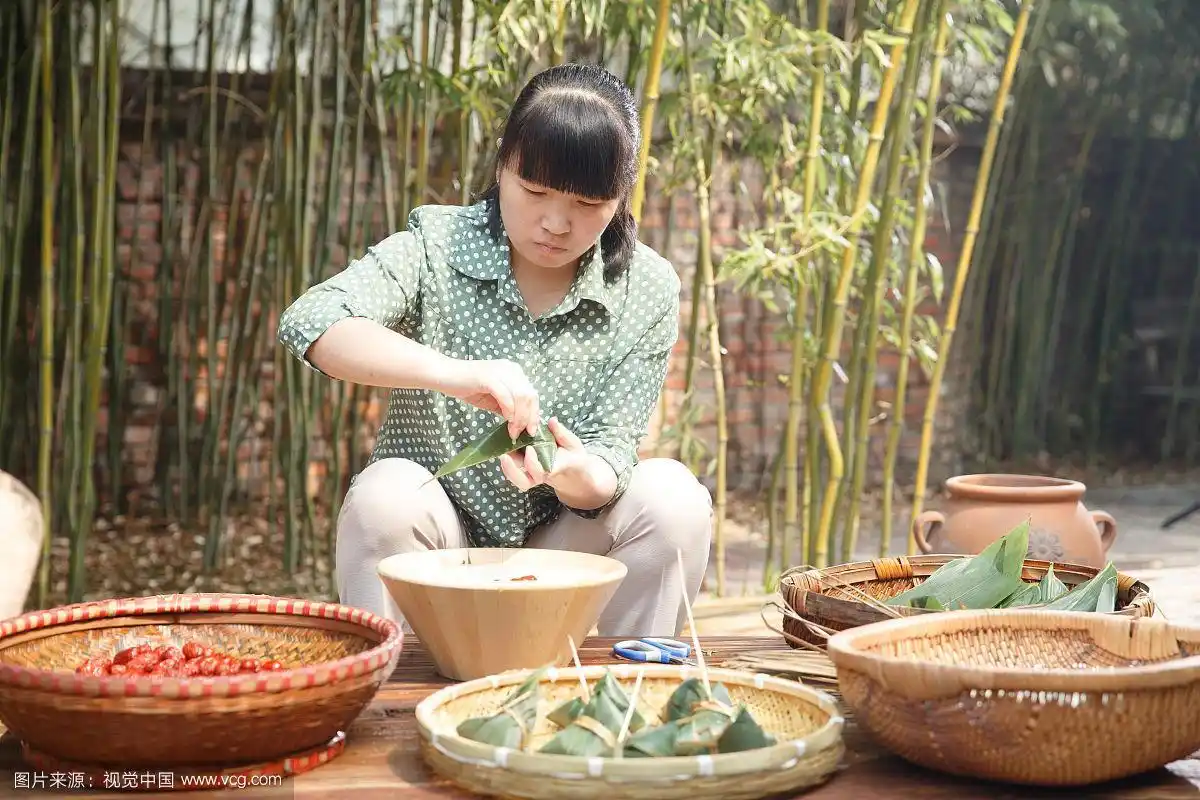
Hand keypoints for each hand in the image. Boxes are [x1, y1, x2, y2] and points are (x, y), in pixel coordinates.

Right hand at [439, 358, 540, 437]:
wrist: (444, 375)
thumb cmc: (467, 387)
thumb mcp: (493, 400)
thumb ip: (507, 408)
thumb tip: (521, 424)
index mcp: (514, 372)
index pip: (532, 394)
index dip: (535, 414)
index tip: (531, 431)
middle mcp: (511, 369)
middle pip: (530, 396)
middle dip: (529, 418)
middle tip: (521, 434)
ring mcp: (500, 371)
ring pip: (521, 396)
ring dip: (519, 417)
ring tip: (512, 431)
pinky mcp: (488, 377)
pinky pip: (505, 396)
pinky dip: (509, 410)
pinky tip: (506, 421)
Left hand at [499, 418, 616, 509]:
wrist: (572, 469)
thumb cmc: (572, 456)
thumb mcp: (573, 444)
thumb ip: (562, 434)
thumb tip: (552, 421)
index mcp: (555, 468)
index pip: (543, 471)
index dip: (534, 464)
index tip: (530, 448)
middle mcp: (541, 476)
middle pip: (524, 482)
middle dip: (513, 471)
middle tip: (506, 456)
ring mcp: (532, 477)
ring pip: (517, 480)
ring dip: (507, 469)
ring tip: (501, 454)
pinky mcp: (525, 473)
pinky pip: (514, 474)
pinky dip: (507, 465)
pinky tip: (503, 451)